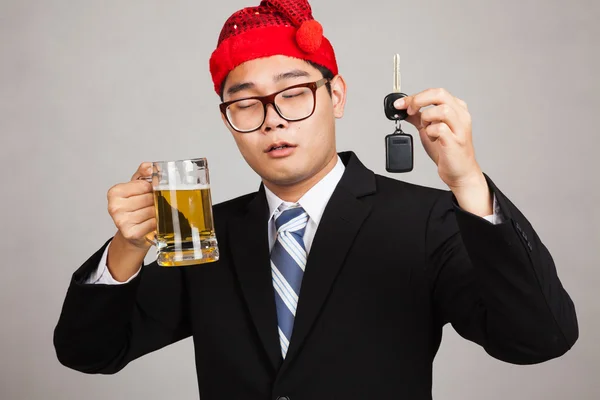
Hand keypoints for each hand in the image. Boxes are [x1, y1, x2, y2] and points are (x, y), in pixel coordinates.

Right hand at [107, 163, 156, 249]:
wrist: (133, 232)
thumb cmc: (135, 208)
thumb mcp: (137, 187)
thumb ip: (143, 174)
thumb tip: (150, 166)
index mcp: (114, 192)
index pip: (144, 185)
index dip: (151, 188)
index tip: (148, 192)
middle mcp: (114, 207)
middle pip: (148, 198)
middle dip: (154, 201)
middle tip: (150, 205)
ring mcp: (121, 221)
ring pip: (152, 210)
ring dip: (156, 212)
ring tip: (150, 214)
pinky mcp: (131, 233)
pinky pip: (153, 223)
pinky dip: (156, 222)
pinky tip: (150, 223)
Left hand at [394, 88, 491, 215]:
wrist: (460, 172)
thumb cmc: (447, 150)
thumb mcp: (429, 129)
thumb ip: (419, 118)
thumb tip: (403, 109)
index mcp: (456, 108)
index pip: (435, 92)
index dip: (415, 96)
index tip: (399, 104)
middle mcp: (460, 115)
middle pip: (440, 94)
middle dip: (419, 100)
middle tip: (409, 111)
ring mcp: (460, 128)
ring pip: (442, 110)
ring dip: (427, 118)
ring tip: (426, 129)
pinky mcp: (456, 141)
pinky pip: (441, 128)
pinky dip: (430, 132)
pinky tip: (431, 139)